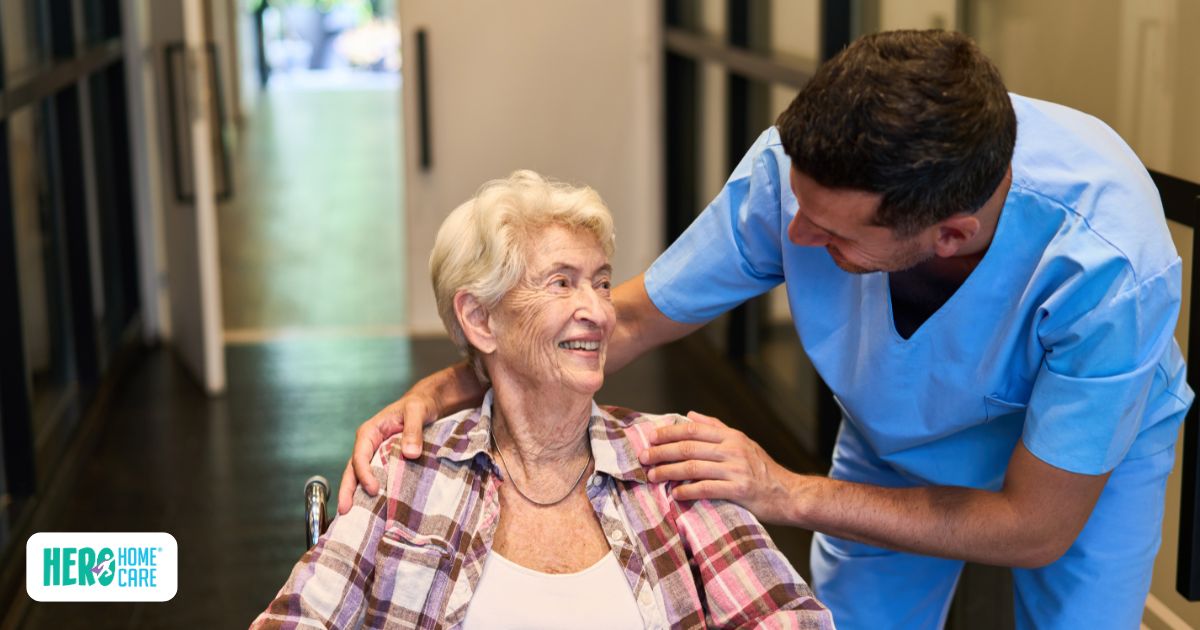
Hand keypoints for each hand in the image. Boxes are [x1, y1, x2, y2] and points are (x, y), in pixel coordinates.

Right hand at [336, 393, 438, 513]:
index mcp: (370, 432)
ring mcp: (374, 454)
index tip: (373, 489)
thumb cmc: (419, 404)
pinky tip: (371, 508)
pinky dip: (369, 491)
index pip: (360, 456)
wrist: (426, 404)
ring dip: (355, 494)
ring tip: (351, 516)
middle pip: (352, 469)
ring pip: (359, 476)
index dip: (364, 474)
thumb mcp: (417, 411)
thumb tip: (410, 454)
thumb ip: (413, 430)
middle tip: (345, 511)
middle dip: (347, 490)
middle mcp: (368, 444)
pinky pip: (374, 477)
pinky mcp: (384, 461)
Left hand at [640, 411, 794, 523]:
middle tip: (643, 457)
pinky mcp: (739, 490)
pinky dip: (688, 490)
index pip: (693, 430)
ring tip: (652, 476)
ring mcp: (736, 470)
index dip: (669, 432)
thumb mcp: (742, 442)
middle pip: (689, 447)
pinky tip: (675, 493)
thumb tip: (690, 414)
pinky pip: (707, 489)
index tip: (649, 437)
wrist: (788, 493)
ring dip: (669, 472)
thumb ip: (716, 428)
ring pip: (693, 467)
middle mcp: (732, 450)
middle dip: (662, 452)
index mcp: (731, 436)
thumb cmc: (762, 469)